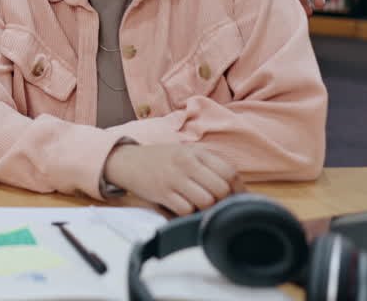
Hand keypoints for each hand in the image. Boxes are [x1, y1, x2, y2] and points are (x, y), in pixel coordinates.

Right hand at [103, 143, 244, 215]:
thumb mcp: (185, 153)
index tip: (237, 198)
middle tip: (217, 205)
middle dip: (223, 202)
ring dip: (206, 209)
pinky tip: (183, 208)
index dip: (238, 190)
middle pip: (220, 189)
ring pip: (205, 201)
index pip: (229, 172)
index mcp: (195, 152)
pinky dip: (188, 214)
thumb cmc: (161, 160)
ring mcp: (173, 178)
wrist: (126, 161)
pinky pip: (186, 210)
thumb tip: (240, 190)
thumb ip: (210, 166)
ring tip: (199, 207)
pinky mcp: (161, 193)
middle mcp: (185, 163)